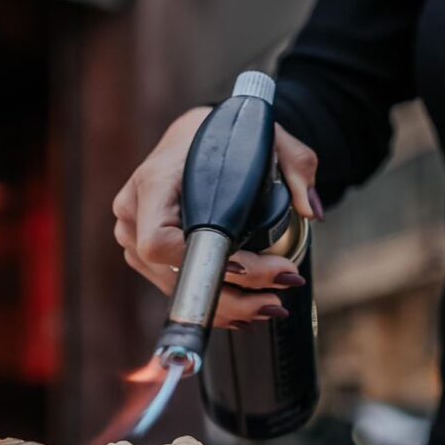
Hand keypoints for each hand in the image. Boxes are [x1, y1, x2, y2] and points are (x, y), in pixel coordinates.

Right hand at [111, 107, 322, 328]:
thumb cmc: (226, 134)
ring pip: (176, 288)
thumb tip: (311, 211)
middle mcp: (135, 212)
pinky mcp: (144, 253)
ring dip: (224, 306)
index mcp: (153, 180)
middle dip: (230, 294)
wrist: (195, 135)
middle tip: (277, 299)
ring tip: (270, 307)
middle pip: (174, 273)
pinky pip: (174, 286)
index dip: (202, 263)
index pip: (160, 241)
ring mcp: (133, 236)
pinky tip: (244, 311)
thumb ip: (296, 165)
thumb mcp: (267, 137)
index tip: (249, 268)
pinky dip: (210, 301)